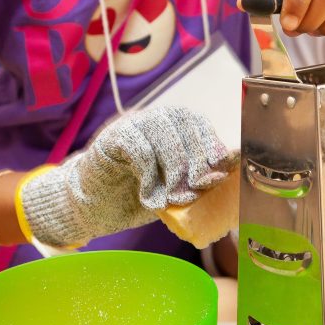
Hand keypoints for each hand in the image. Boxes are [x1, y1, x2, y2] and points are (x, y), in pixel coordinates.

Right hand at [21, 106, 238, 246]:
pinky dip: (149, 176)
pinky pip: (138, 149)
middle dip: (194, 162)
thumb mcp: (175, 187)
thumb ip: (196, 178)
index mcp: (174, 125)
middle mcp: (155, 118)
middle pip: (183, 126)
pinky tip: (150, 198)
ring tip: (174, 200)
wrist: (96, 206)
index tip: (218, 171)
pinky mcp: (111, 138)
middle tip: (195, 192)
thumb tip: (227, 174)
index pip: (198, 122)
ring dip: (174, 171)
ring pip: (162, 135)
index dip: (211, 145)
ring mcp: (132, 125)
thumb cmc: (141, 195)